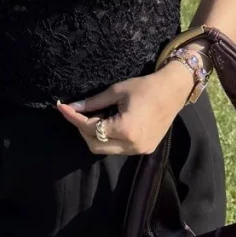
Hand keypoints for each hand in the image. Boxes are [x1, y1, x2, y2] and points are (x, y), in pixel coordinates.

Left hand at [55, 63, 192, 155]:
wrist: (173, 91)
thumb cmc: (146, 86)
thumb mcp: (117, 91)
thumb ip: (93, 102)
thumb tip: (73, 106)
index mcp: (125, 129)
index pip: (90, 128)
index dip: (73, 118)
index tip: (62, 107)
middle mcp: (132, 145)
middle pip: (94, 145)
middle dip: (83, 130)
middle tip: (79, 113)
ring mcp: (139, 150)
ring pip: (106, 149)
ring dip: (96, 135)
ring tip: (97, 117)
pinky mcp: (145, 149)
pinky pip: (119, 149)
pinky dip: (110, 139)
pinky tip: (110, 123)